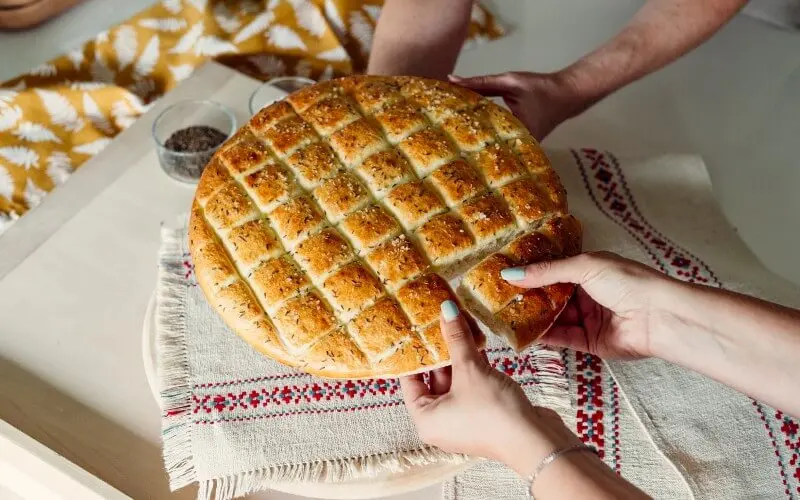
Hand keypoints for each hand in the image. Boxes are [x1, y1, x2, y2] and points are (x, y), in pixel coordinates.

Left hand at [400, 300, 579, 473]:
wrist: (534, 440)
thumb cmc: (492, 411)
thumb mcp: (470, 370)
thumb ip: (456, 339)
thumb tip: (446, 309)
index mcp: (425, 418)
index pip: (410, 380)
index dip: (414, 354)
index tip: (415, 329)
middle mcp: (440, 421)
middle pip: (435, 378)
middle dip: (441, 349)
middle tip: (439, 321)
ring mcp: (463, 418)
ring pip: (457, 380)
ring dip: (460, 354)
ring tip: (460, 323)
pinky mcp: (484, 414)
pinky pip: (473, 385)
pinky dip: (475, 366)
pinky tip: (478, 341)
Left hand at [449, 71, 588, 139]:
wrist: (568, 95)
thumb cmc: (540, 87)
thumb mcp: (510, 81)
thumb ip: (481, 83)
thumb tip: (452, 80)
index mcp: (518, 131)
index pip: (484, 139)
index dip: (462, 141)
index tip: (442, 142)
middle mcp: (521, 146)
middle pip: (487, 147)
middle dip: (466, 145)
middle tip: (441, 147)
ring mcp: (522, 149)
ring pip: (493, 147)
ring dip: (476, 142)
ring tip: (451, 145)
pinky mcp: (521, 146)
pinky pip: (501, 143)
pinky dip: (487, 137)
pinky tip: (470, 136)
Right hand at [502, 251, 678, 359]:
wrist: (659, 317)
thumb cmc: (627, 281)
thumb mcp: (585, 267)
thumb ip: (547, 272)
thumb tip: (510, 273)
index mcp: (589, 271)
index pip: (553, 271)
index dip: (531, 272)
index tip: (504, 274)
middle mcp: (587, 294)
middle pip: (551, 297)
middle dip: (528, 297)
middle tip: (498, 298)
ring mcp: (588, 319)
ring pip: (554, 319)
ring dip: (532, 318)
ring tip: (504, 316)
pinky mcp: (590, 343)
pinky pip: (562, 339)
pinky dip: (544, 337)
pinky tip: (523, 333)